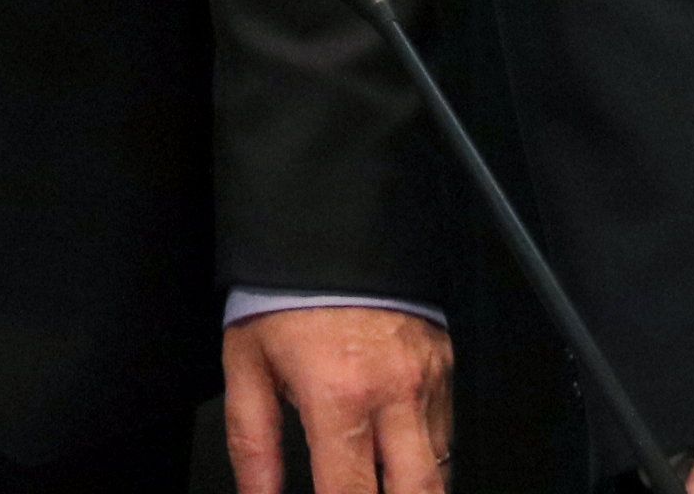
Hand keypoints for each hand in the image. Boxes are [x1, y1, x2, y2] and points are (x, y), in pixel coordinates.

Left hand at [224, 304, 451, 493]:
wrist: (331, 224)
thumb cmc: (284, 290)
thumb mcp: (246, 362)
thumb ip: (253, 441)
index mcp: (340, 395)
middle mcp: (394, 393)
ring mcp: (428, 379)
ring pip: (440, 470)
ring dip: (411, 488)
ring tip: (376, 481)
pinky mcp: (447, 365)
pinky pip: (446, 432)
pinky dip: (425, 456)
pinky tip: (396, 457)